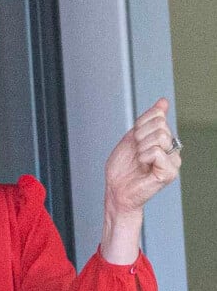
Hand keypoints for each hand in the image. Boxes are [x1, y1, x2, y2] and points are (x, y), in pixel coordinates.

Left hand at [105, 98, 181, 217]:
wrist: (116, 188)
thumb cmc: (123, 166)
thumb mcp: (133, 136)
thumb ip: (148, 120)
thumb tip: (163, 102)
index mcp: (164, 138)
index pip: (156, 115)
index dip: (139, 124)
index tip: (135, 139)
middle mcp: (172, 149)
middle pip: (160, 124)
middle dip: (140, 135)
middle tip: (136, 151)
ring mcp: (173, 161)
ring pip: (160, 136)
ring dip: (142, 146)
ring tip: (140, 159)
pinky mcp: (170, 172)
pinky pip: (157, 151)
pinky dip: (144, 156)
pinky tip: (143, 166)